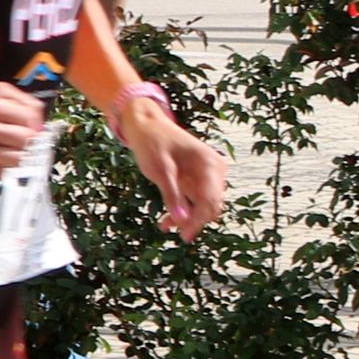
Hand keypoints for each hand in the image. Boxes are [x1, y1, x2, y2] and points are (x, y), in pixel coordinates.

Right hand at [0, 82, 47, 181]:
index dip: (34, 125)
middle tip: (20, 143)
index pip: (27, 118)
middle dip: (27, 142)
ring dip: (17, 157)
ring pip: (14, 159)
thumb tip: (39, 122)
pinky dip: (3, 170)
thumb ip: (17, 99)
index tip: (31, 129)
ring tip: (7, 152)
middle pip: (23, 140)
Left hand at [126, 108, 229, 240]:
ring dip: (187, 217)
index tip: (185, 235)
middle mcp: (214, 170)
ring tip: (164, 226)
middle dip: (195, 220)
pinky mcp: (196, 178)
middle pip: (211, 204)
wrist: (145, 124)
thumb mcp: (159, 170)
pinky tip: (167, 220)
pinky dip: (183, 209)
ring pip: (203, 204)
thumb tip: (182, 221)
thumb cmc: (152, 142)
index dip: (199, 220)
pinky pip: (194, 199)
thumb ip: (172, 195)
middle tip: (177, 234)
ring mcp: (206, 174)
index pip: (211, 200)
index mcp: (210, 164)